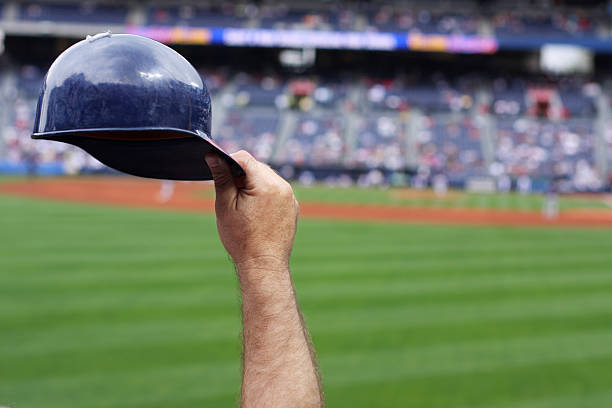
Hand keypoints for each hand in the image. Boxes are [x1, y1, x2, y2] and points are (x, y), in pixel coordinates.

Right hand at [204, 151, 298, 270]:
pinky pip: (276, 190)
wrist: (264, 264)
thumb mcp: (225, 206)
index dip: (228, 162)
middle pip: (256, 166)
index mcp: (266, 184)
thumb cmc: (242, 239)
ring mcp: (290, 196)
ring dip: (253, 184)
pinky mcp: (292, 206)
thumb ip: (222, 177)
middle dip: (241, 175)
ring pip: (267, 177)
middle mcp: (282, 186)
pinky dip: (264, 194)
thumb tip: (214, 156)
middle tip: (230, 195)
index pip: (244, 158)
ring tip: (243, 205)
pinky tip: (255, 211)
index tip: (219, 174)